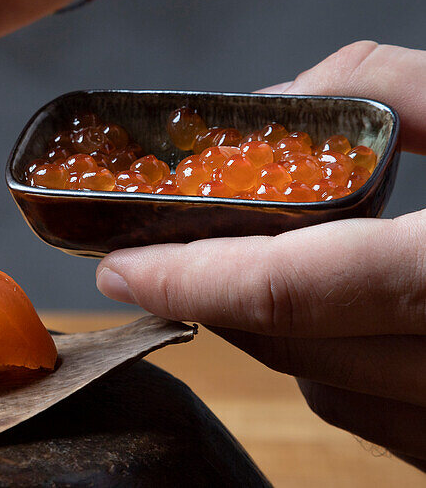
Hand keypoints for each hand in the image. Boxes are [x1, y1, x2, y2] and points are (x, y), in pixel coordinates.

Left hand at [96, 41, 425, 468]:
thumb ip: (395, 92)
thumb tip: (277, 99)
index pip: (294, 294)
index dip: (189, 278)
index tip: (115, 264)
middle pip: (297, 348)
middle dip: (216, 297)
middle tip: (161, 252)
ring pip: (335, 396)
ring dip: (281, 333)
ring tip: (250, 267)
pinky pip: (387, 419)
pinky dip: (347, 367)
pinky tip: (343, 314)